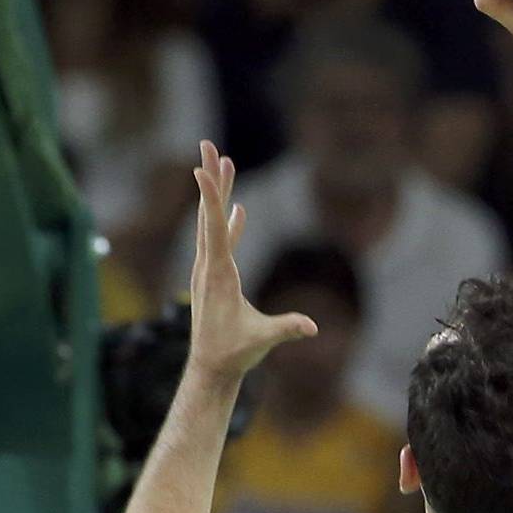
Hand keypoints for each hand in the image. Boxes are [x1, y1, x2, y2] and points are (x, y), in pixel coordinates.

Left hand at [187, 142, 316, 384]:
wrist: (211, 368)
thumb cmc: (234, 353)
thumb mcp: (261, 340)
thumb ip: (286, 328)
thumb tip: (311, 326)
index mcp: (219, 274)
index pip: (213, 228)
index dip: (210, 197)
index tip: (201, 168)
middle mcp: (209, 265)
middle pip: (209, 214)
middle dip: (211, 179)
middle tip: (208, 145)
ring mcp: (210, 269)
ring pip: (213, 223)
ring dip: (219, 194)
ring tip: (224, 164)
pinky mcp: (216, 276)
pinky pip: (222, 241)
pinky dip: (230, 223)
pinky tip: (239, 208)